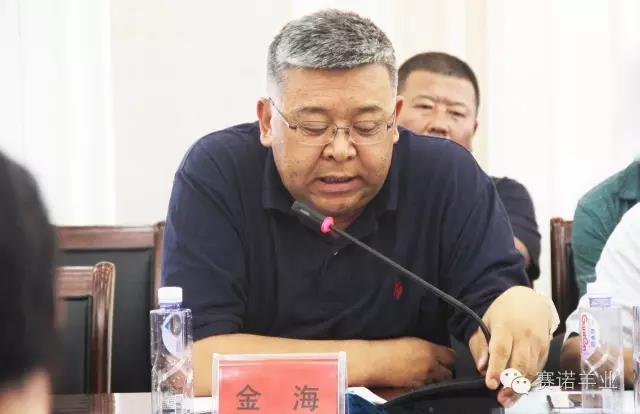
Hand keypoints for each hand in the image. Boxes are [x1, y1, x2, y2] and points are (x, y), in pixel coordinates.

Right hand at [370, 337, 454, 387]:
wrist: (374, 362)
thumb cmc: (388, 348)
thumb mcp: (412, 340)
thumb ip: (429, 346)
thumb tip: (440, 350)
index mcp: (429, 351)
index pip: (452, 357)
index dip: (450, 357)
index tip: (447, 357)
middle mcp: (429, 367)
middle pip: (449, 373)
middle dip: (445, 370)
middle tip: (438, 366)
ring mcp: (423, 381)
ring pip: (439, 382)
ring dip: (436, 378)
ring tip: (426, 372)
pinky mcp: (415, 390)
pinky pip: (427, 388)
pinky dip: (425, 384)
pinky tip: (418, 378)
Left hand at [468, 286, 550, 406]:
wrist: (529, 300)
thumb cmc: (504, 311)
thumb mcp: (485, 322)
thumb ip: (479, 344)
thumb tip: (481, 366)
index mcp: (506, 326)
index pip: (501, 350)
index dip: (497, 369)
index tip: (491, 383)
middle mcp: (525, 335)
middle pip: (520, 363)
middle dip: (511, 383)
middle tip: (501, 396)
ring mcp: (538, 343)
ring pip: (531, 369)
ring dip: (520, 386)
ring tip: (508, 398)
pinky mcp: (546, 350)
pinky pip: (538, 369)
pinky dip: (529, 380)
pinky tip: (520, 388)